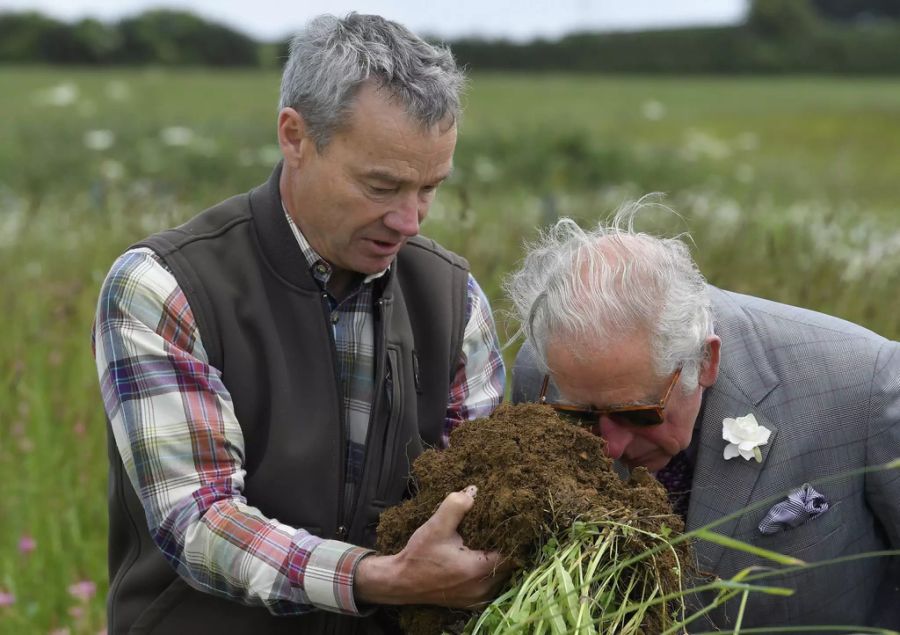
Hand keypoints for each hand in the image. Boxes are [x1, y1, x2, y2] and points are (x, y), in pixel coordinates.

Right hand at [355, 485, 509, 607]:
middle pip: (508, 568)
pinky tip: (479, 559)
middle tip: (499, 531)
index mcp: (478, 570)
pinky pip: (490, 587)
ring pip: (500, 578)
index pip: (512, 555)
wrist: (400, 581)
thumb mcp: (436, 526)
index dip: (513, 539)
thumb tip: (473, 492)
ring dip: (497, 562)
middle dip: (505, 549)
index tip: (508, 525)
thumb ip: (455, 506)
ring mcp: (477, 599)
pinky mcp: (470, 603)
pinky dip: (488, 574)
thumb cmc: (419, 555)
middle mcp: (482, 589)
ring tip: (490, 543)